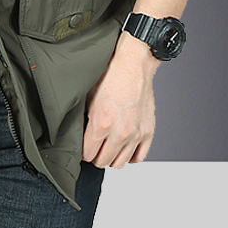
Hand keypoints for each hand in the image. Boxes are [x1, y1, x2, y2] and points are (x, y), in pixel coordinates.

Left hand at [82, 31, 158, 168]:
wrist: (133, 64)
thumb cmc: (110, 75)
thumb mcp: (88, 96)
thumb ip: (84, 119)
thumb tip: (79, 133)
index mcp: (102, 123)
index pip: (88, 154)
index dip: (83, 152)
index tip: (82, 147)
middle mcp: (120, 132)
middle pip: (103, 161)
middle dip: (95, 156)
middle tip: (93, 147)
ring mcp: (136, 134)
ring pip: (120, 163)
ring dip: (111, 157)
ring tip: (107, 147)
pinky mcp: (148, 132)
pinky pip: (139, 157)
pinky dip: (130, 155)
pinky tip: (123, 148)